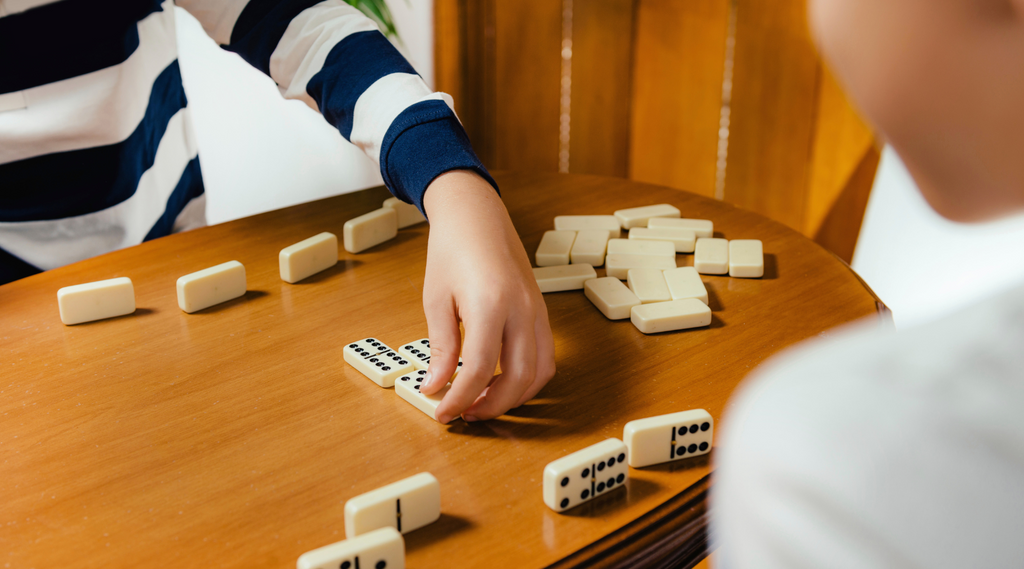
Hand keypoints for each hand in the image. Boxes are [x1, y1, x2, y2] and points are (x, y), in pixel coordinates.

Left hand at [418, 170, 555, 422]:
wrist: (476, 214)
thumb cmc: (452, 249)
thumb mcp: (436, 299)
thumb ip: (441, 346)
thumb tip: (436, 387)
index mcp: (491, 303)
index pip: (480, 369)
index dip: (460, 398)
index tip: (443, 413)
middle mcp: (522, 309)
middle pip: (518, 378)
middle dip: (492, 406)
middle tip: (464, 415)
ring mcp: (537, 310)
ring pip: (540, 373)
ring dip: (514, 397)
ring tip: (483, 402)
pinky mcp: (541, 311)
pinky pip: (545, 356)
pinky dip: (528, 379)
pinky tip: (501, 381)